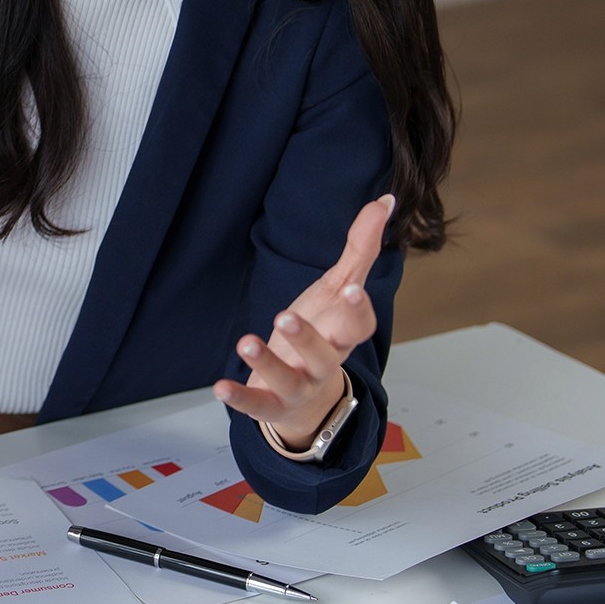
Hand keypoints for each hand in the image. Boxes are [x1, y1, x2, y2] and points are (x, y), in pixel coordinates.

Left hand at [215, 193, 392, 449]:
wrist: (306, 394)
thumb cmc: (324, 330)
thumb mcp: (338, 288)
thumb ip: (361, 248)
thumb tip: (386, 200)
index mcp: (342, 334)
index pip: (359, 326)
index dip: (358, 310)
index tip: (353, 289)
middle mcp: (324, 362)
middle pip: (324, 355)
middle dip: (307, 337)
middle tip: (285, 315)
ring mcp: (297, 385)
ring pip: (288, 378)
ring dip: (266, 362)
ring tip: (245, 341)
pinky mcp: (270, 402)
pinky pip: (256, 404)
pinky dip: (238, 397)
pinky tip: (218, 387)